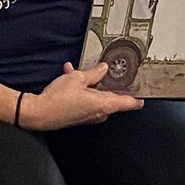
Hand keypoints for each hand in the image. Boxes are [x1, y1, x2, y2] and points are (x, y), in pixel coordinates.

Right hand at [18, 62, 143, 130]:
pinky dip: (81, 89)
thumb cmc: (58, 99)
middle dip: (108, 82)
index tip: (146, 91)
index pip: (130, 103)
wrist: (39, 113)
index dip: (139, 96)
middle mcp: (100, 113)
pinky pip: (86, 99)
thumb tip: (103, 69)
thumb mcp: (77, 78)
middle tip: (106, 70)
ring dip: (90, 83)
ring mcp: (90, 116)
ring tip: (77, 71)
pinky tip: (69, 76)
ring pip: (97, 96)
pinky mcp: (80, 115)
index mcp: (105, 104)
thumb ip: (94, 73)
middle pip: (112, 97)